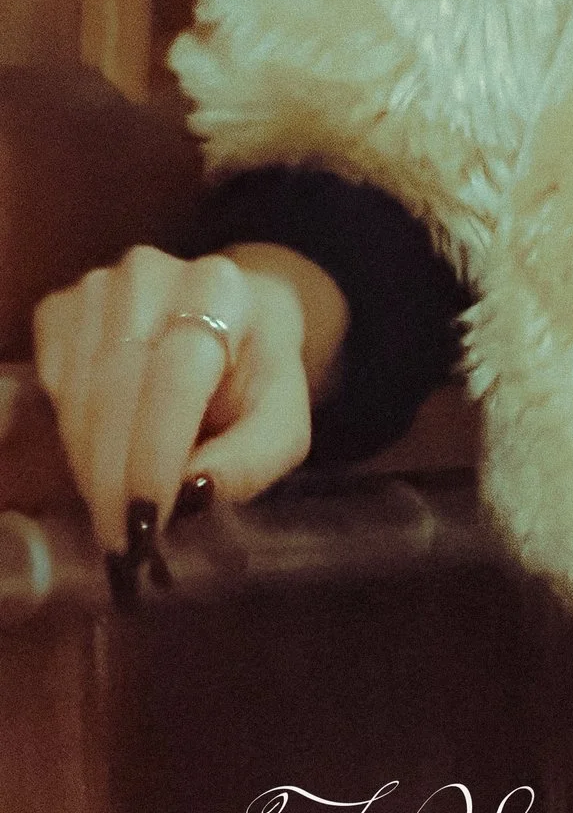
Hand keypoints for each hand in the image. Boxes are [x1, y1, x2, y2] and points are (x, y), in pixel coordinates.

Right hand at [31, 246, 316, 556]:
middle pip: (116, 389)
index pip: (174, 378)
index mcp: (221, 289)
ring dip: (91, 464)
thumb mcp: (280, 420)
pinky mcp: (62, 308)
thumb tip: (195, 493)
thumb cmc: (254, 377)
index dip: (153, 456)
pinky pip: (52, 383)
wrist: (233, 318)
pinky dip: (69, 434)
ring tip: (117, 509)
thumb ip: (254, 457)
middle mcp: (153, 274)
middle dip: (114, 476)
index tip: (144, 523)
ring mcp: (99, 287)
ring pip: (78, 394)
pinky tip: (101, 458)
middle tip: (122, 538)